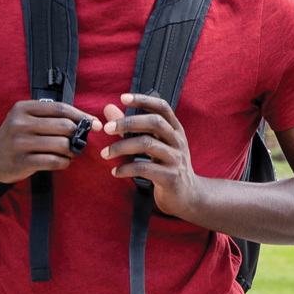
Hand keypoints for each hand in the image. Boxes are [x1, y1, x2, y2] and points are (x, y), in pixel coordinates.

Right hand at [0, 99, 98, 184]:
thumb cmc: (16, 136)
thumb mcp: (26, 118)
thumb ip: (51, 117)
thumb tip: (89, 121)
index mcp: (23, 109)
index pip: (61, 109)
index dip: (82, 116)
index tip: (96, 124)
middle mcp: (20, 124)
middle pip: (64, 126)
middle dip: (78, 135)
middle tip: (80, 141)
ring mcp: (19, 143)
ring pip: (62, 144)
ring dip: (73, 150)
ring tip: (72, 152)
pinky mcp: (21, 162)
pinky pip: (54, 161)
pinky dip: (65, 162)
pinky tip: (64, 162)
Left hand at [100, 93, 200, 217]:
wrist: (188, 195)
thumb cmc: (168, 166)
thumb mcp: (154, 145)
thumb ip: (131, 127)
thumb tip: (109, 109)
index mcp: (175, 131)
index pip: (162, 108)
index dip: (143, 100)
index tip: (123, 98)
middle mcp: (177, 141)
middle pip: (155, 123)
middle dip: (128, 123)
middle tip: (107, 128)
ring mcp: (175, 159)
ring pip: (147, 144)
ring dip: (121, 147)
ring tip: (105, 153)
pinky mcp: (170, 177)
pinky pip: (144, 168)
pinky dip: (125, 169)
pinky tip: (115, 172)